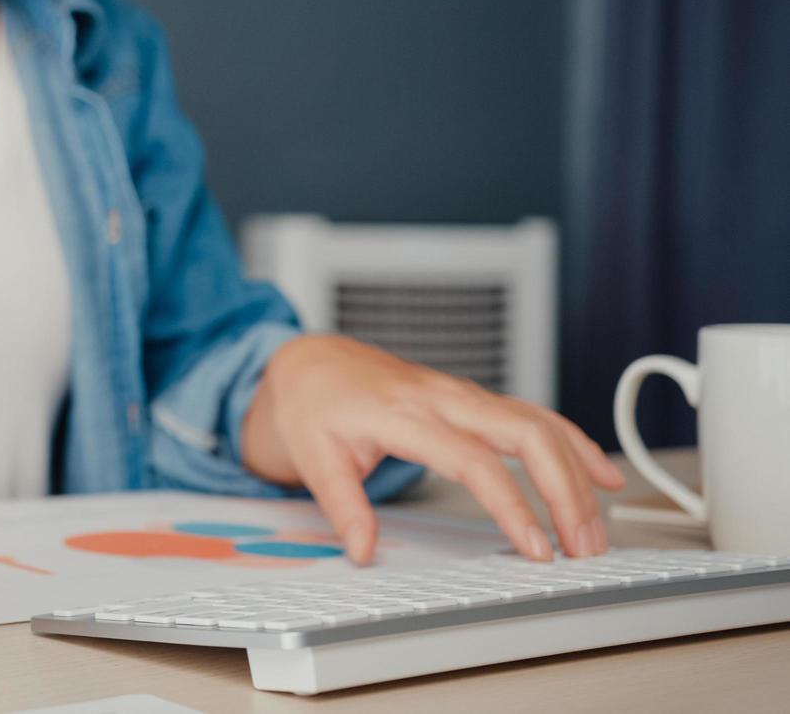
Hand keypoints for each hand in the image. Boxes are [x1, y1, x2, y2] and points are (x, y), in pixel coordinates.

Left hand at [241, 334, 625, 564]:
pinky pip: (534, 416)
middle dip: (566, 491)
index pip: (473, 461)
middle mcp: (443, 399)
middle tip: (583, 545)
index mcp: (405, 414)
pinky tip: (599, 473)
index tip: (535, 547)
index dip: (511, 505)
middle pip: (526, 435)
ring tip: (597, 527)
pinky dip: (573, 443)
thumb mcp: (310, 454)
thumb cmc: (313, 404)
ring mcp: (463, 395)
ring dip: (578, 473)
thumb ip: (341, 504)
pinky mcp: (473, 400)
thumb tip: (363, 550)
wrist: (313, 361)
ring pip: (539, 423)